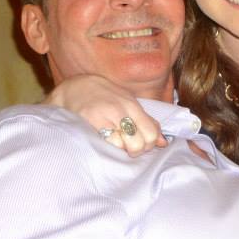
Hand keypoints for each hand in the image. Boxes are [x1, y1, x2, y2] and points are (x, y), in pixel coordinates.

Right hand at [44, 74, 165, 155]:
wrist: (75, 87)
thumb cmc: (105, 97)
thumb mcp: (128, 103)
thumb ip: (147, 122)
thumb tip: (163, 143)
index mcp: (132, 106)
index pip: (151, 133)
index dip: (148, 145)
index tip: (139, 145)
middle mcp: (120, 110)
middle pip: (140, 142)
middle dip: (135, 150)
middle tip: (126, 148)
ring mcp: (104, 117)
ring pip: (123, 146)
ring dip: (120, 151)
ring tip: (114, 146)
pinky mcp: (88, 123)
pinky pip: (105, 144)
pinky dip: (108, 149)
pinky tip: (104, 145)